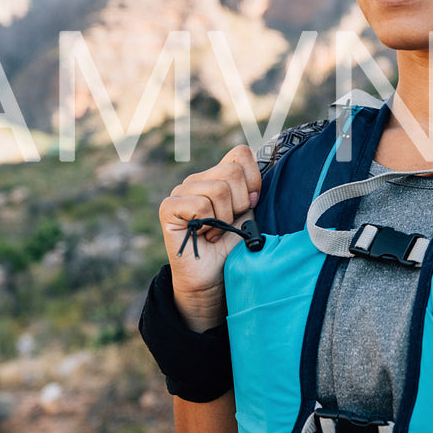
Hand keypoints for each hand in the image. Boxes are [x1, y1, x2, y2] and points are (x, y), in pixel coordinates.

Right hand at [158, 145, 261, 331]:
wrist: (215, 278)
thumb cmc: (234, 246)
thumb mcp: (250, 214)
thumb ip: (253, 189)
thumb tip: (264, 169)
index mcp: (218, 175)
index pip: (240, 154)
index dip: (253, 180)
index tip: (250, 205)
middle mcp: (197, 179)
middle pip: (232, 172)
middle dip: (240, 204)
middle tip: (230, 224)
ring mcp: (181, 191)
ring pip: (218, 190)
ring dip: (224, 218)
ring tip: (216, 231)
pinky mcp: (169, 208)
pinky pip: (200, 205)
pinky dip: (208, 225)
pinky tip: (203, 236)